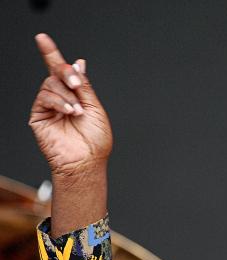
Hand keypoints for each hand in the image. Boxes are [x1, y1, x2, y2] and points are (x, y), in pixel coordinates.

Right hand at [29, 33, 111, 175]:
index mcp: (76, 95)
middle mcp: (61, 99)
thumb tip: (78, 63)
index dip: (51, 54)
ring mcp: (49, 107)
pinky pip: (44, 98)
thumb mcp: (95, 108)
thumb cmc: (95, 141)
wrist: (87, 162)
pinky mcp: (39, 116)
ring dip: (67, 95)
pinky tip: (70, 112)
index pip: (62, 71)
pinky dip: (60, 102)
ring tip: (78, 111)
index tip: (42, 38)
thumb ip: (84, 86)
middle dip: (66, 73)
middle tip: (77, 84)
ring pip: (50, 84)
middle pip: (55, 73)